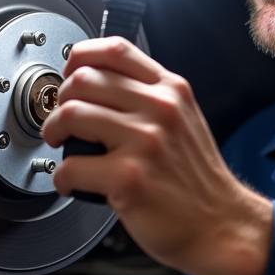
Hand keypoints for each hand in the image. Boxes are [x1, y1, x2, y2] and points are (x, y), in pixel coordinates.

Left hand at [41, 37, 273, 274]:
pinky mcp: (128, 178)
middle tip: (62, 120)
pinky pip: (70, 165)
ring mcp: (145, 142)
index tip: (70, 73)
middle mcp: (159, 109)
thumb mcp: (185, 120)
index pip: (116, 50)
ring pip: (71, 114)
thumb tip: (99, 85)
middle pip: (84, 79)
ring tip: (60, 145)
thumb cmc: (197, 179)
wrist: (221, 225)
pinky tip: (72, 182)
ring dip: (53, 130)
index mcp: (171, 90)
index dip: (81, 57)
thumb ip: (151, 98)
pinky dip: (61, 177)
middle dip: (61, 99)